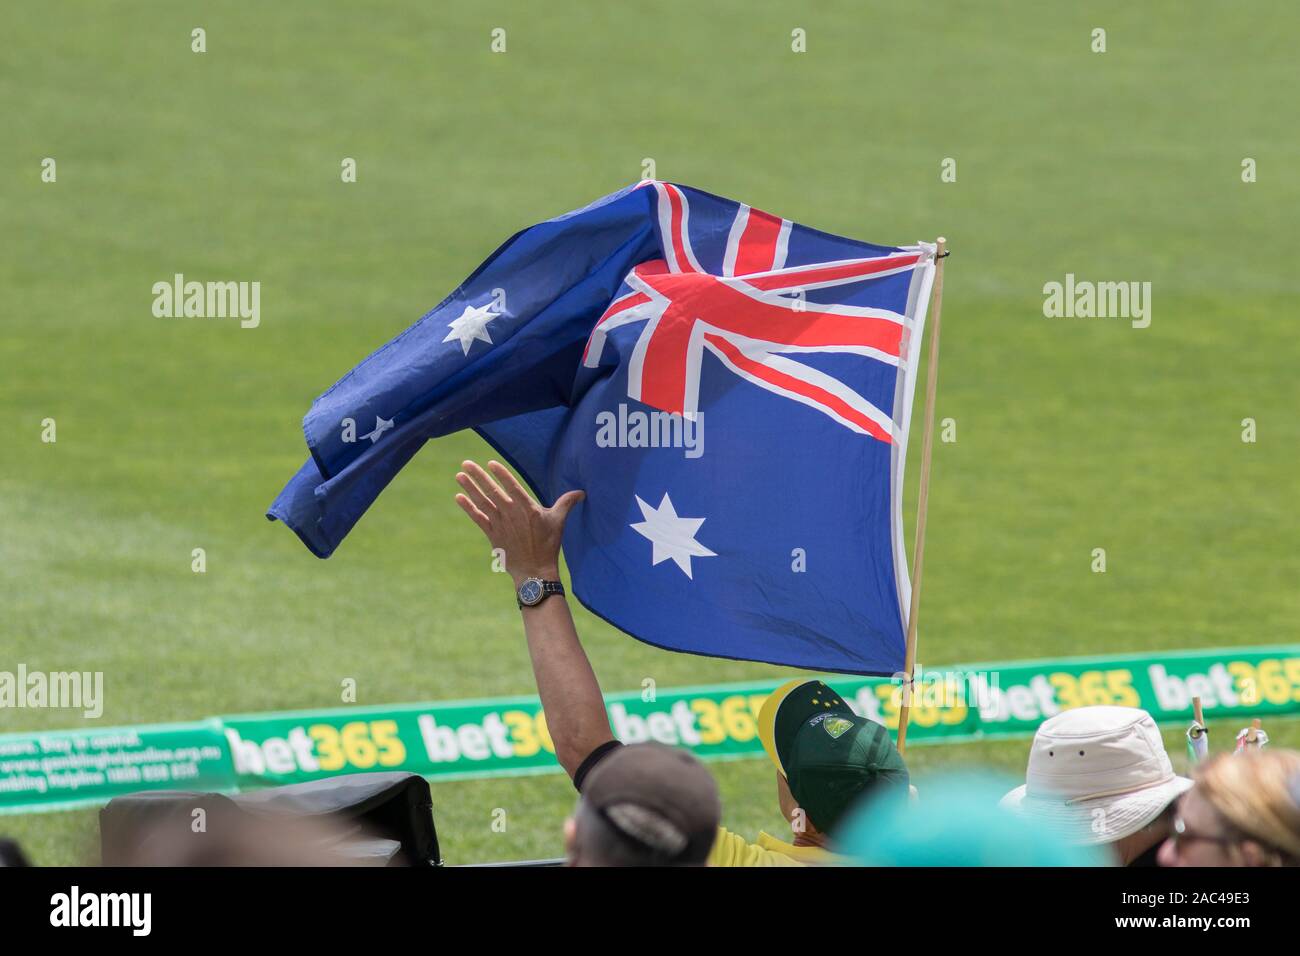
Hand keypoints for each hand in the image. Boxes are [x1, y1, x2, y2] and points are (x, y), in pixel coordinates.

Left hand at [454, 460, 584, 586]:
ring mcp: (500, 525)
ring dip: (470, 488)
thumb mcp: (559, 522)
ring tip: (459, 475)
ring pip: (483, 502)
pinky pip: (478, 518)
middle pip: (493, 491)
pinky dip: (468, 507)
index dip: (501, 474)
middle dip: (479, 476)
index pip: (513, 486)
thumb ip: (566, 503)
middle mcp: (512, 514)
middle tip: (466, 463)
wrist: (534, 570)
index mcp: (528, 509)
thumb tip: (581, 492)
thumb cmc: (548, 545)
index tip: (491, 463)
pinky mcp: (493, 535)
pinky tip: (459, 497)